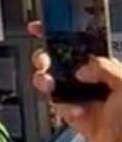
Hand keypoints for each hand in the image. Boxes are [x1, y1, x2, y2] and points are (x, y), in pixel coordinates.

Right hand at [28, 20, 121, 141]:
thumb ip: (101, 66)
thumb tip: (81, 69)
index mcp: (98, 62)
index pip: (74, 41)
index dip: (55, 33)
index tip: (39, 28)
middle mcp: (85, 76)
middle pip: (54, 59)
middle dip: (42, 56)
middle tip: (44, 60)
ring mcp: (76, 94)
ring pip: (48, 80)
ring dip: (43, 79)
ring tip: (49, 83)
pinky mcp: (71, 113)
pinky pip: (57, 105)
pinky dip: (63, 107)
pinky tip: (77, 110)